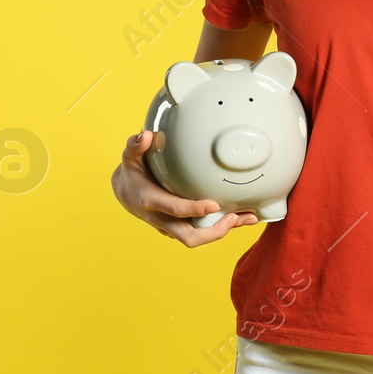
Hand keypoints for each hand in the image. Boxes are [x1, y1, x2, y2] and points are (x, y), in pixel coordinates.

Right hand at [111, 129, 256, 246]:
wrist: (125, 193)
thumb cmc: (133, 173)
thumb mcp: (130, 157)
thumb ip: (136, 145)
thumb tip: (147, 136)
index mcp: (150, 201)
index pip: (173, 210)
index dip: (193, 210)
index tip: (214, 205)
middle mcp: (161, 219)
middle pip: (188, 237)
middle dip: (214, 232)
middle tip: (235, 217)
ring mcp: (171, 226)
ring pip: (198, 237)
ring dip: (223, 230)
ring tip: (247, 218)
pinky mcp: (181, 226)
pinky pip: (201, 231)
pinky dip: (221, 226)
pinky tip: (241, 217)